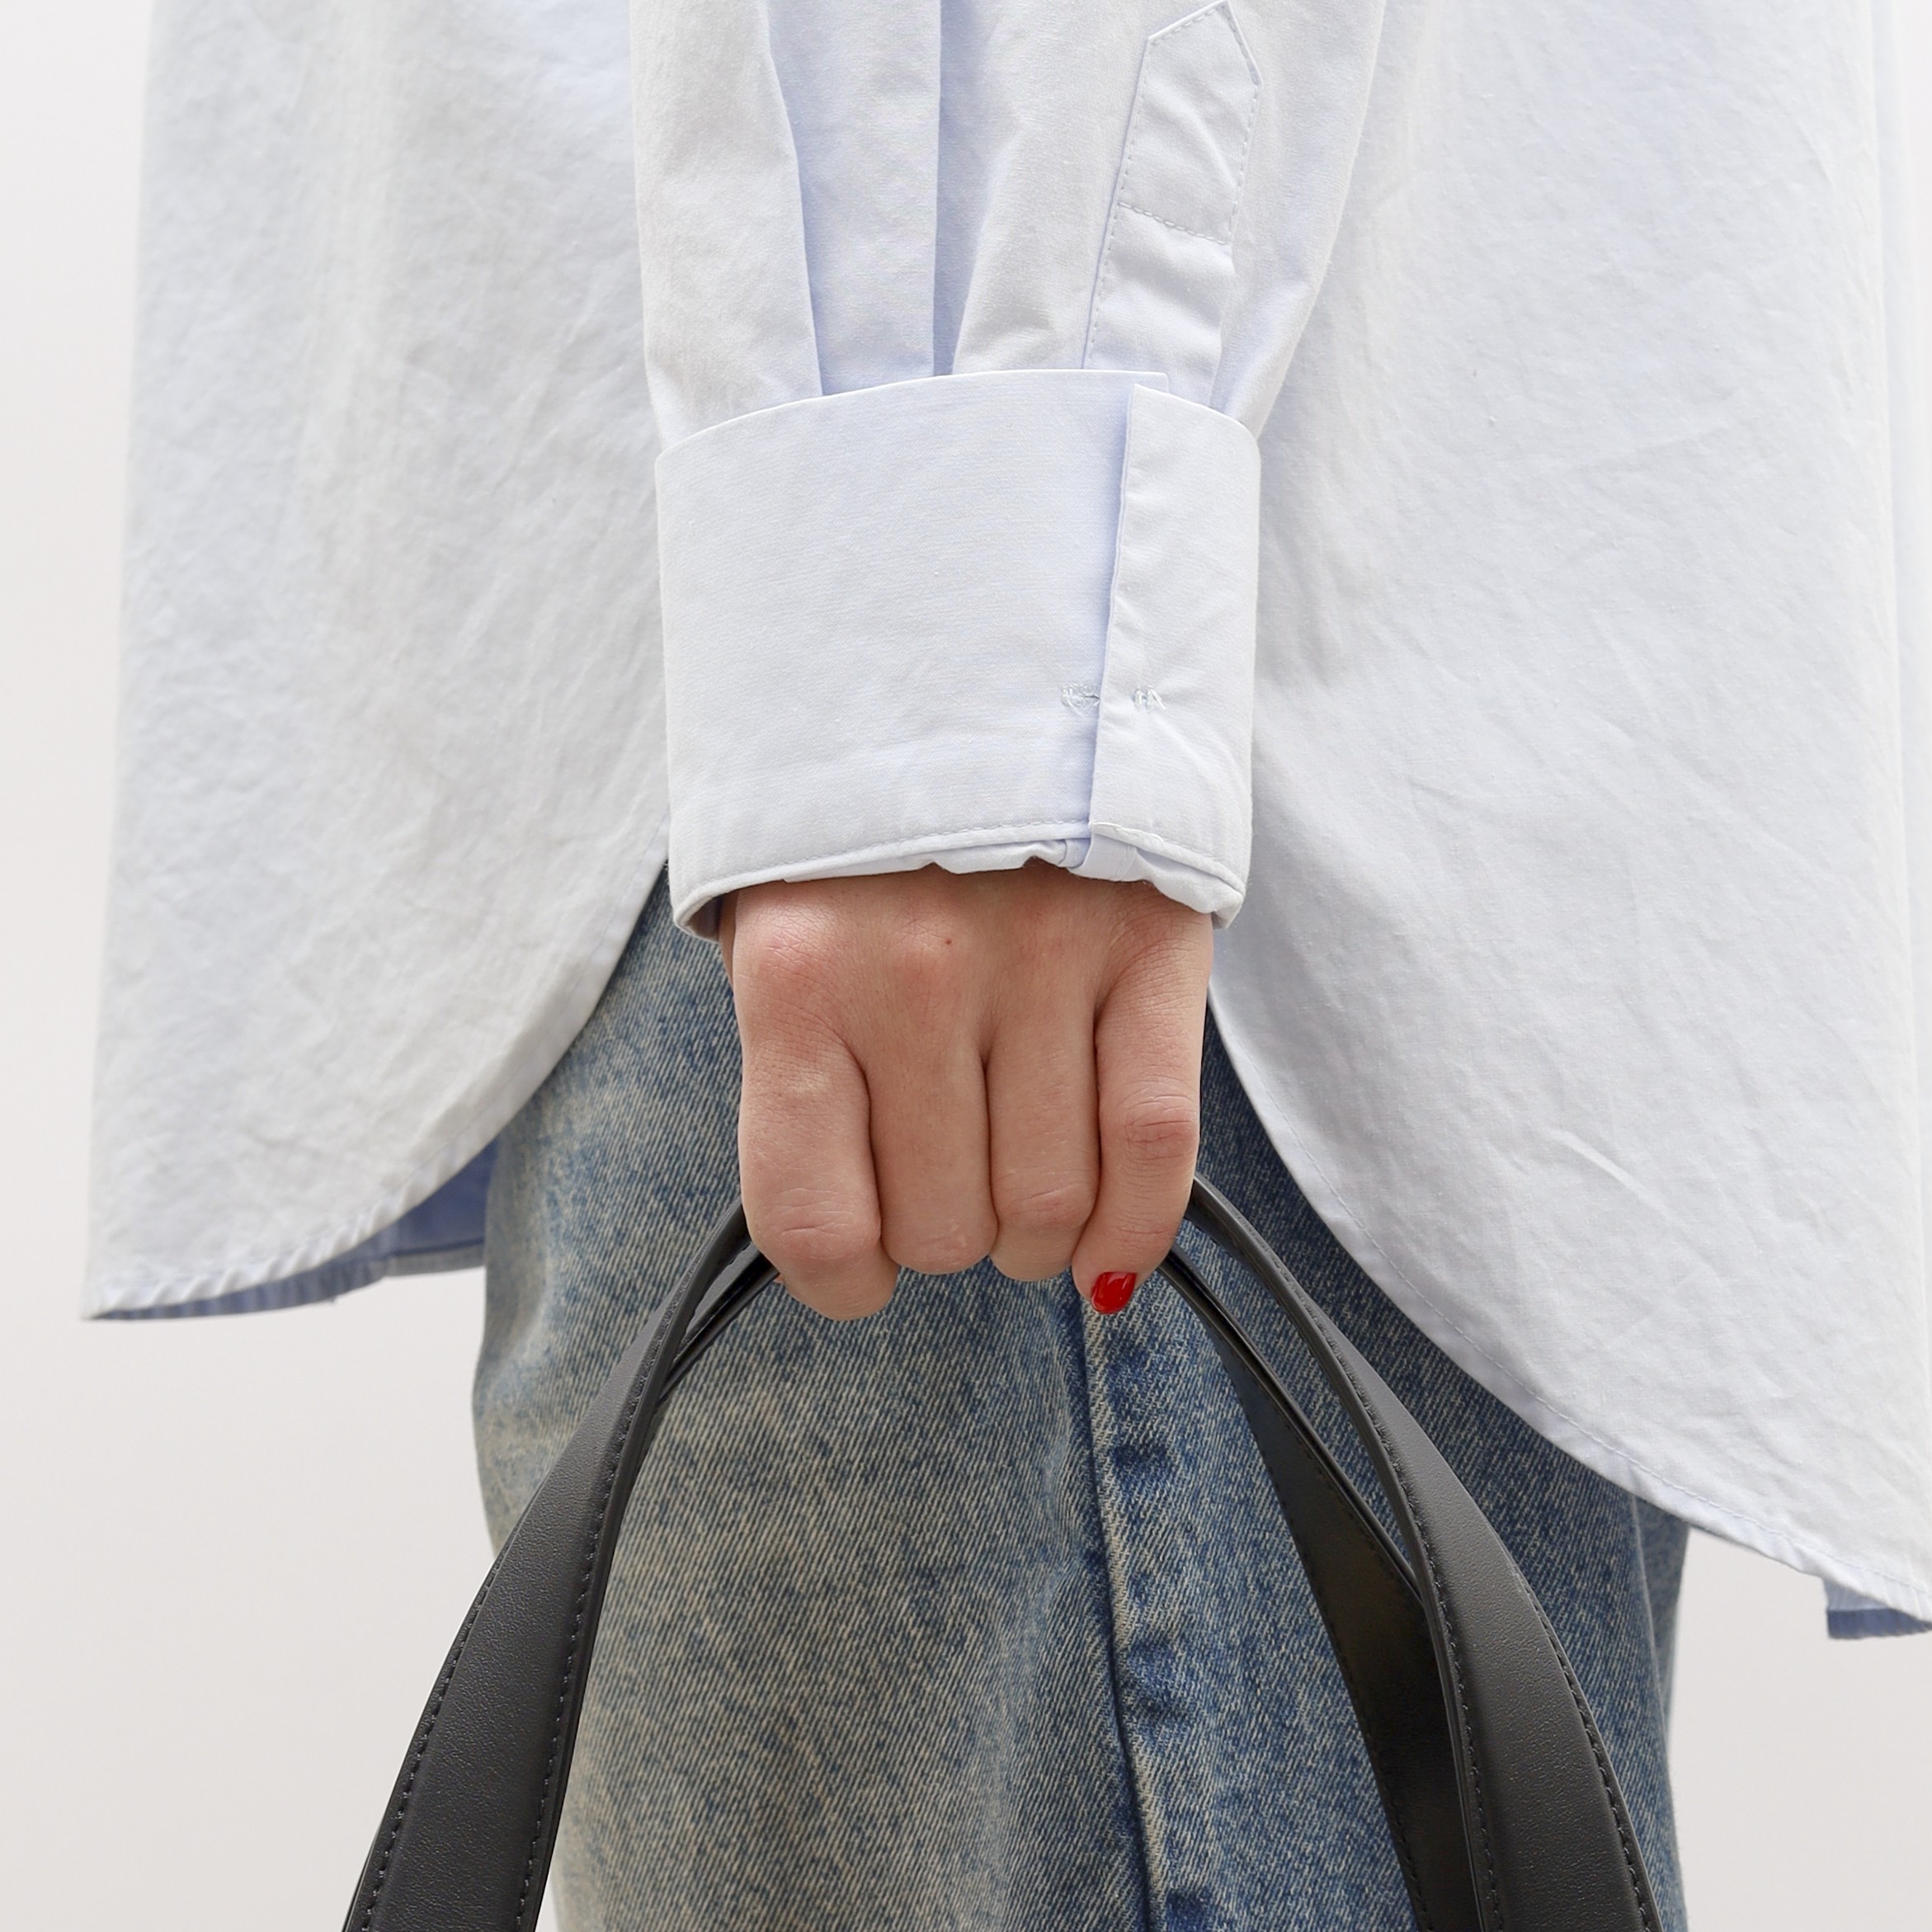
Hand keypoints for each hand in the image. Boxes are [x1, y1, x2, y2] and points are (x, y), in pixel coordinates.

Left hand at [722, 867, 1209, 1320]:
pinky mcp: (1149, 943)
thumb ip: (807, 1087)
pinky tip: (1109, 1248)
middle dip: (948, 1238)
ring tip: (1022, 1184)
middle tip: (951, 1183)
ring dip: (1038, 1237)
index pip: (815, 1223)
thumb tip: (862, 1250)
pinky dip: (1135, 1227)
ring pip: (1049, 1206)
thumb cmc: (855, 844)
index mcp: (794, 980)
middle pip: (943, 1228)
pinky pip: (1154, 1145)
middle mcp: (913, 975)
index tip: (861, 1261)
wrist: (966, 653)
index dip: (843, 1279)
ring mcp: (1040, 958)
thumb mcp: (778, 944)